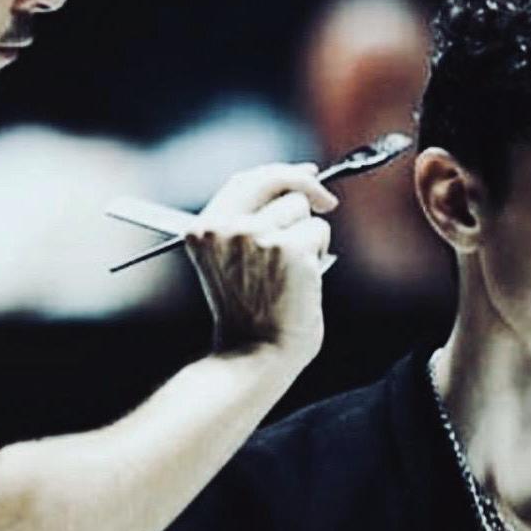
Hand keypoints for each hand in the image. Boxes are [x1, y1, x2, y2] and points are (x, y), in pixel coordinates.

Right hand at [184, 163, 336, 360]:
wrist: (254, 357)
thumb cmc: (250, 316)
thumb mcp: (231, 262)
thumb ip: (248, 224)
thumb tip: (299, 187)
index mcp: (203, 229)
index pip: (244, 180)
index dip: (279, 173)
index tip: (306, 174)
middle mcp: (225, 226)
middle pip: (274, 179)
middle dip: (306, 185)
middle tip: (327, 201)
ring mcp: (255, 234)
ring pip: (300, 208)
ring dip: (307, 234)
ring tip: (292, 272)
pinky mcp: (288, 248)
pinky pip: (318, 232)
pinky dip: (318, 254)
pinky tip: (302, 281)